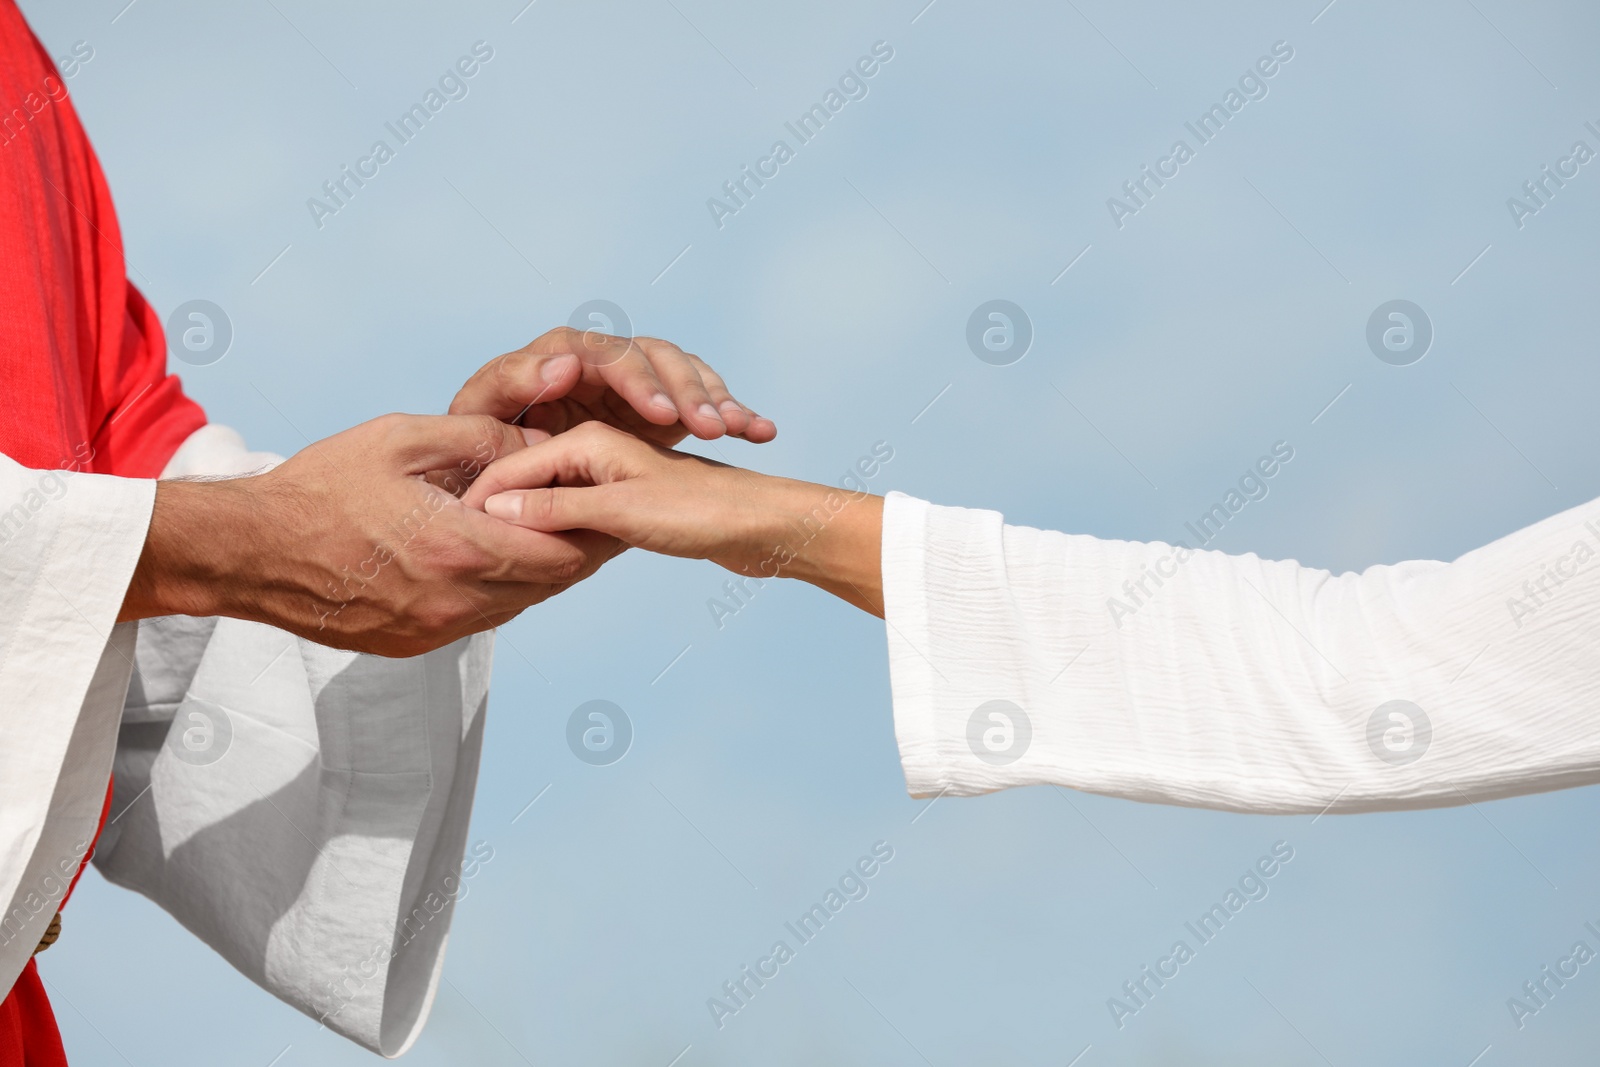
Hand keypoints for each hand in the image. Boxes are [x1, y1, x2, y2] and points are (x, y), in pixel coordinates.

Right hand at [121, 414, 625, 656]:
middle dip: (585, 543)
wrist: (250, 552)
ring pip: (525, 600)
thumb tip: (540, 442)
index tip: (615, 492)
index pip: (565, 547)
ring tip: (566, 526)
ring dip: (550, 565)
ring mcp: (437, 629)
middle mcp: (455, 600)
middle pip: (555, 579)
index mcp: (457, 547)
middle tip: (606, 509)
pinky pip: (488, 615)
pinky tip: (510, 552)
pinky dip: (510, 584)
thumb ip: (481, 437)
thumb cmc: (321, 485)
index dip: (598, 521)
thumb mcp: (403, 438)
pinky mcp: (418, 642)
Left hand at [449, 327, 776, 446]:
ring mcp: (629, 382)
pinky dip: (731, 411)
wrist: (493, 491)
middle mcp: (596, 363)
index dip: (635, 379)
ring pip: (683, 372)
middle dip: (684, 389)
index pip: (602, 350)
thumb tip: (563, 363)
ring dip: (714, 398)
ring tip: (737, 429)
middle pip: (652, 356)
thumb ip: (515, 388)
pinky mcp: (657, 405)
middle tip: (709, 426)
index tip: (662, 415)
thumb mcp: (486, 423)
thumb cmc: (479, 460)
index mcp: (554, 360)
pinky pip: (702, 398)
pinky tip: (759, 431)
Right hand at [460, 423, 884, 615]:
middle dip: (500, 504)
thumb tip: (493, 514)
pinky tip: (553, 557)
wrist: (766, 526)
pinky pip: (583, 512)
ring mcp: (617, 474)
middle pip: (531, 476)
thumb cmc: (702, 511)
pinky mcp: (635, 501)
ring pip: (556, 496)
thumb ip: (554, 508)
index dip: (483, 500)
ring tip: (502, 551)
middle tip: (470, 541)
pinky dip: (564, 529)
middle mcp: (602, 447)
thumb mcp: (617, 511)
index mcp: (591, 438)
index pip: (515, 468)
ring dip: (532, 518)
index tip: (453, 530)